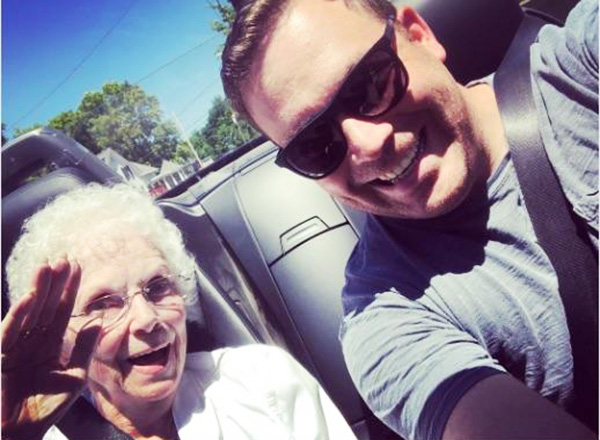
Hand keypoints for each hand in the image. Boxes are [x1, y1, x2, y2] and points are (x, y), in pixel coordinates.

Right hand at [1, 258, 101, 439]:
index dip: (68, 289)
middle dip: (54, 283)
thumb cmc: (47, 408)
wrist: (22, 433)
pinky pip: (10, 332)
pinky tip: (29, 297)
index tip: (77, 267)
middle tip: (63, 259)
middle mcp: (33, 341)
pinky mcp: (1, 357)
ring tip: (46, 267)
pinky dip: (19, 315)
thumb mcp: (75, 377)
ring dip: (37, 290)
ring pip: (28, 313)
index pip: (61, 311)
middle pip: (45, 306)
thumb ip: (84, 349)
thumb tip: (96, 321)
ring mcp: (16, 347)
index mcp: (50, 344)